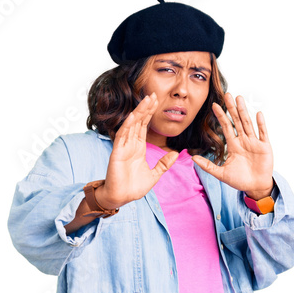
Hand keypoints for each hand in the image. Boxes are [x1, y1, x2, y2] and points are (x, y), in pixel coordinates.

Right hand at [95, 92, 179, 208]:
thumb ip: (164, 164)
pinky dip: (128, 126)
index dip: (150, 113)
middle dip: (146, 108)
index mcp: (138, 148)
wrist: (121, 198)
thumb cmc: (133, 188)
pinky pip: (122, 137)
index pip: (144, 126)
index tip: (156, 101)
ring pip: (131, 126)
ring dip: (138, 113)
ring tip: (146, 100)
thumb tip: (176, 154)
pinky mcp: (117, 153)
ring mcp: (123, 148)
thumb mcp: (154, 175)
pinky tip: (133, 116)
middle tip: (153, 94)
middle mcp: (130, 145)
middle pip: (138, 122)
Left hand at [191, 92, 273, 199]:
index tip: (214, 105)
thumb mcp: (221, 173)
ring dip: (243, 111)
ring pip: (248, 124)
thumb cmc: (239, 180)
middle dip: (231, 108)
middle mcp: (243, 141)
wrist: (255, 187)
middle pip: (237, 121)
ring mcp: (254, 142)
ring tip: (239, 98)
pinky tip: (257, 114)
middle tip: (227, 94)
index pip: (226, 127)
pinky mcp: (264, 147)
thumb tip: (193, 158)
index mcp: (233, 145)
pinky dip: (260, 124)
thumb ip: (208, 166)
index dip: (220, 116)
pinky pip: (262, 133)